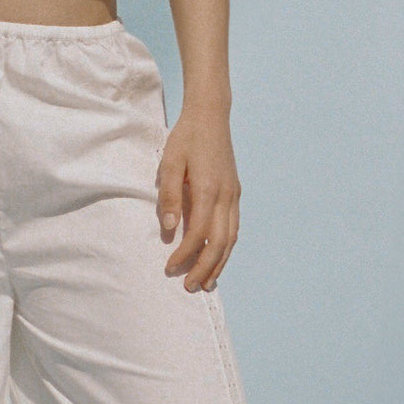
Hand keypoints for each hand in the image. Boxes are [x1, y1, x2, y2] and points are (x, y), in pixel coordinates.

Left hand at [156, 105, 239, 291]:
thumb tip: (168, 229)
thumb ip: (169, 196)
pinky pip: (234, 227)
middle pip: (219, 244)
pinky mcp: (235, 192)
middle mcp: (226, 196)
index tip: (169, 267)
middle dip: (205, 269)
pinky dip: (227, 247)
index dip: (184, 255)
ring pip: (231, 239)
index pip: (198, 234)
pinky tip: (218, 257)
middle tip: (190, 287)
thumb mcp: (170, 162)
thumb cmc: (186, 138)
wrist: (210, 116)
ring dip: (219, 263)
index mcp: (208, 190)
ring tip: (206, 283)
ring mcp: (234, 195)